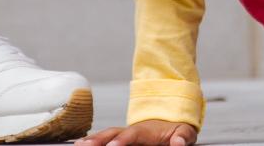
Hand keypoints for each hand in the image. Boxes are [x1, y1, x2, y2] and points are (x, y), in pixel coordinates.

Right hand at [79, 120, 197, 145]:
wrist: (171, 120)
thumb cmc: (176, 130)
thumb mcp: (185, 132)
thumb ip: (182, 137)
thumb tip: (178, 143)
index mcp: (146, 130)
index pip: (132, 135)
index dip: (122, 140)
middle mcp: (132, 131)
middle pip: (113, 133)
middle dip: (99, 139)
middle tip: (86, 145)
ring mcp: (124, 135)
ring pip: (105, 135)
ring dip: (92, 139)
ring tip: (78, 144)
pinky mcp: (120, 140)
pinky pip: (104, 139)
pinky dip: (92, 140)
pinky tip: (80, 144)